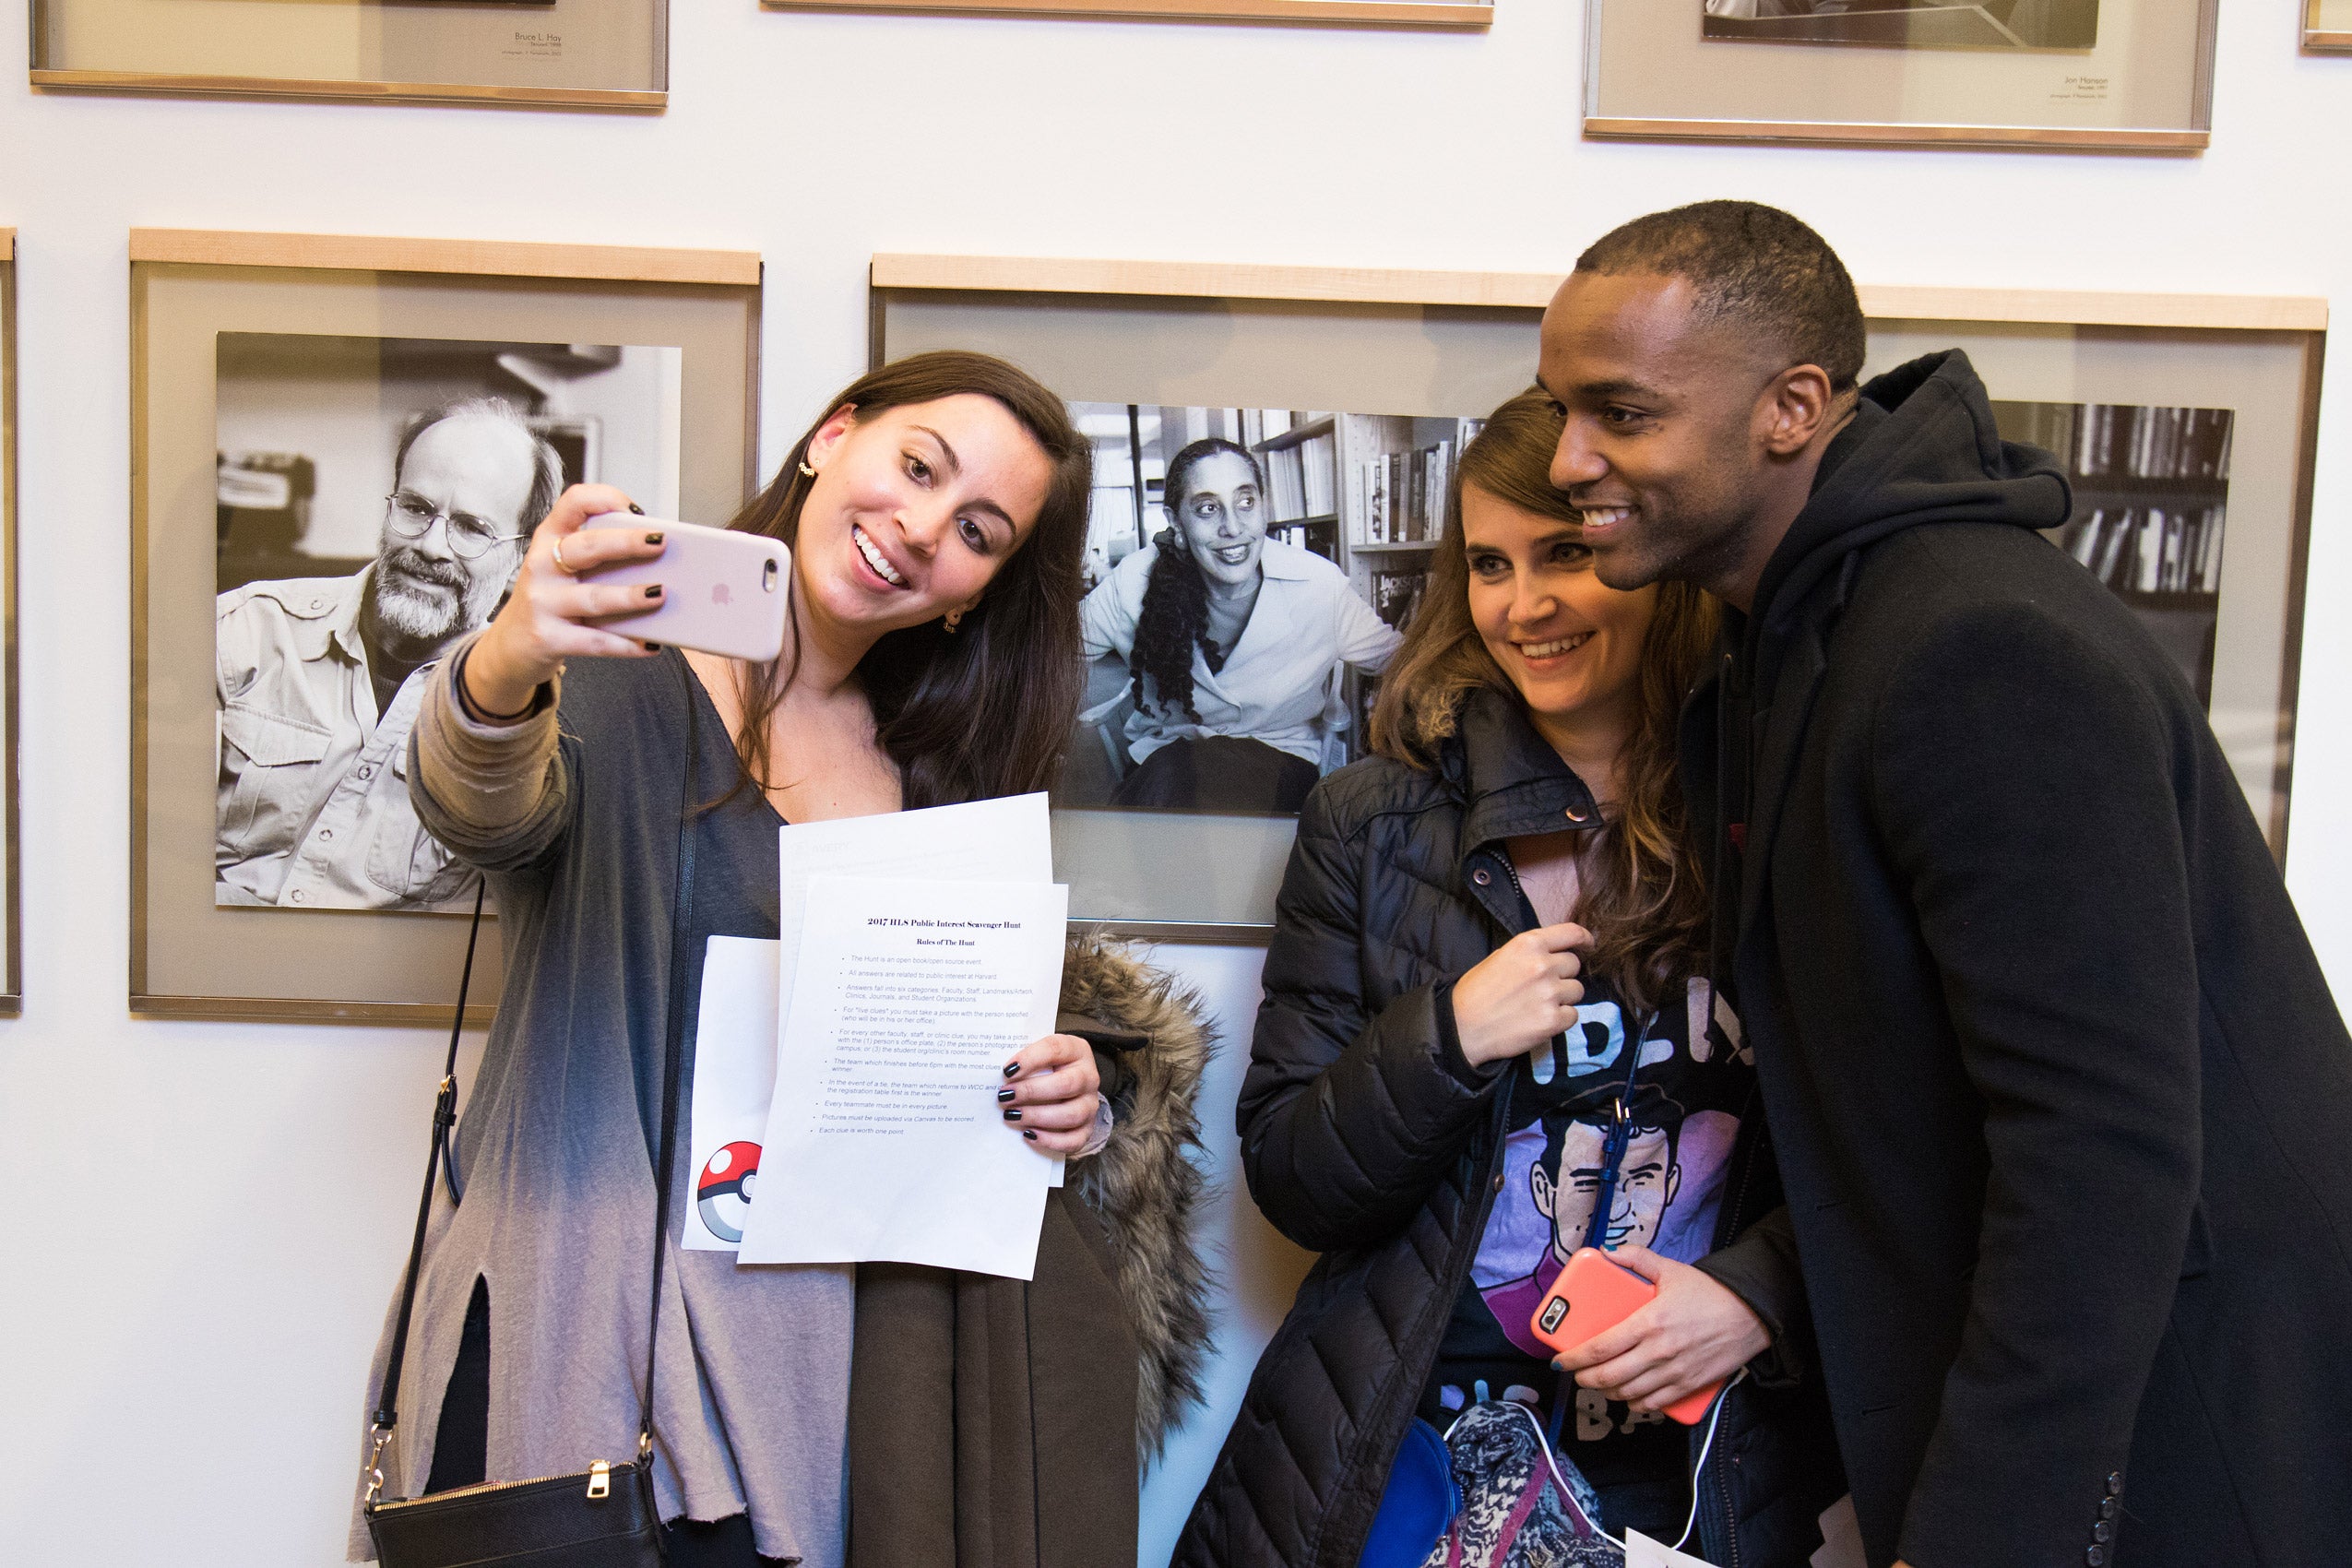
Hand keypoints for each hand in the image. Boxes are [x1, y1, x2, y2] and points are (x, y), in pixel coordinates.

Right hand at [464, 484, 668, 714]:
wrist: (511, 645)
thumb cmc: (551, 599)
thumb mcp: (564, 568)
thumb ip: (600, 557)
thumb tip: (660, 560)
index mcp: (550, 538)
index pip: (574, 502)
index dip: (605, 499)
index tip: (636, 509)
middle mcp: (542, 565)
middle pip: (587, 546)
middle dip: (627, 542)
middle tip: (660, 543)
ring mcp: (543, 602)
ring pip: (593, 597)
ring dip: (630, 596)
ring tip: (659, 594)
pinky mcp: (548, 637)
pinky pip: (594, 641)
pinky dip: (625, 644)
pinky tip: (649, 645)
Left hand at [998, 1033, 1101, 1154]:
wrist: (1066, 1086)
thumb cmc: (1045, 1068)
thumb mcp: (1038, 1055)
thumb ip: (1023, 1062)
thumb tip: (995, 1078)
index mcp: (1076, 1050)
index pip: (1055, 1049)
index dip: (1030, 1059)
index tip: (1007, 1071)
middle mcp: (1088, 1076)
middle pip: (1066, 1084)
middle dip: (1031, 1091)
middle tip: (1005, 1096)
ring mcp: (1090, 1104)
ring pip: (1071, 1114)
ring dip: (1038, 1116)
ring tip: (1012, 1115)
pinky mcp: (1087, 1128)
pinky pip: (1074, 1139)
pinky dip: (1050, 1140)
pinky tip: (1029, 1134)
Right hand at [1451, 923, 1590, 1067]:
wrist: (1462, 1027)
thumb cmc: (1476, 992)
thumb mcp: (1500, 957)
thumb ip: (1530, 952)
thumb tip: (1556, 953)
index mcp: (1528, 944)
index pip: (1572, 933)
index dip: (1584, 939)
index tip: (1588, 945)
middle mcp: (1542, 965)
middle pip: (1575, 964)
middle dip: (1564, 974)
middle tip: (1544, 986)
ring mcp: (1550, 993)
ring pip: (1577, 991)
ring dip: (1563, 998)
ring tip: (1539, 1005)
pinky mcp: (1553, 1020)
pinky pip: (1573, 1015)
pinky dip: (1560, 1019)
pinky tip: (1540, 1020)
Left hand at [1551, 1245, 1768, 1412]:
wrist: (1751, 1315)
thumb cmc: (1709, 1293)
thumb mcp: (1670, 1269)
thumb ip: (1636, 1259)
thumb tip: (1608, 1252)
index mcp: (1648, 1323)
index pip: (1600, 1348)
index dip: (1574, 1358)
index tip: (1560, 1360)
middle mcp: (1658, 1352)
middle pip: (1609, 1376)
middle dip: (1585, 1378)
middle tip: (1576, 1373)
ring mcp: (1674, 1373)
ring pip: (1628, 1394)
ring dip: (1608, 1392)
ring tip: (1599, 1382)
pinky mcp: (1688, 1387)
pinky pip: (1653, 1404)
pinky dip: (1636, 1404)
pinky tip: (1629, 1395)